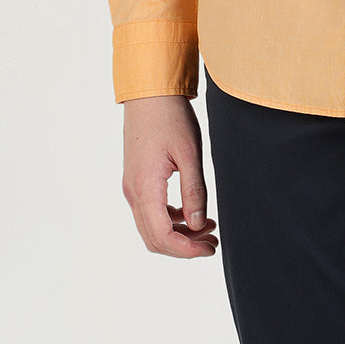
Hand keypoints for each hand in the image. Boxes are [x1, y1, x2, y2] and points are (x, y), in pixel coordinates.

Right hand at [122, 95, 218, 257]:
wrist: (150, 94)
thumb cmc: (171, 118)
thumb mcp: (190, 153)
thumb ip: (194, 191)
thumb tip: (199, 224)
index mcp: (146, 187)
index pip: (162, 236)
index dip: (187, 249)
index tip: (210, 248)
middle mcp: (133, 192)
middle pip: (154, 238)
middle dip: (184, 246)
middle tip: (212, 242)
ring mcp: (132, 186)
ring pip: (151, 227)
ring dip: (178, 233)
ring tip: (208, 227)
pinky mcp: (136, 179)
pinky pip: (150, 211)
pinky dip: (170, 219)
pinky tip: (191, 212)